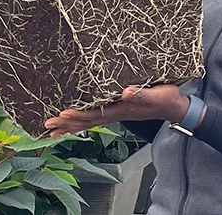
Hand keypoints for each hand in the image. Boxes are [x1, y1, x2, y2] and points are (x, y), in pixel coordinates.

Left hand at [44, 85, 188, 136]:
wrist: (175, 106)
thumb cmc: (167, 98)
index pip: (95, 114)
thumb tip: (125, 92)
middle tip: (47, 125)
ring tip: (52, 128)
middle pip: (86, 121)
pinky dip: (80, 120)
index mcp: (122, 109)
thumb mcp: (158, 94)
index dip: (79, 115)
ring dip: (69, 125)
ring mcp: (115, 113)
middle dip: (66, 123)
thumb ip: (142, 93)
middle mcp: (115, 114)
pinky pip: (94, 117)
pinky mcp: (117, 110)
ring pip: (88, 121)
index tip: (63, 114)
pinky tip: (72, 120)